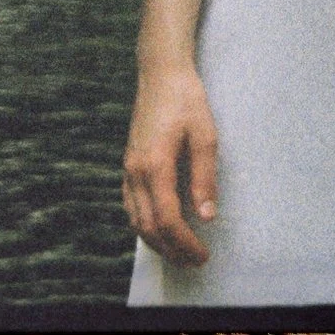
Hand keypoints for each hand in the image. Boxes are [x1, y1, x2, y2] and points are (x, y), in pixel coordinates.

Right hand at [123, 68, 219, 267]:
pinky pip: (131, 206)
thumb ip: (204, 177)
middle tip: (195, 261)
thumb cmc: (186, 100)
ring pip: (135, 220)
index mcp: (154, 166)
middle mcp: (135, 172)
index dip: (184, 243)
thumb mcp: (205, 135)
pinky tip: (159, 230)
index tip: (203, 255)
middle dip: (172, 250)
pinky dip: (144, 225)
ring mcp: (128, 169)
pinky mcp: (129, 165)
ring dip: (157, 242)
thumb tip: (206, 216)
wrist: (160, 73)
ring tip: (180, 253)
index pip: (167, 219)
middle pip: (147, 227)